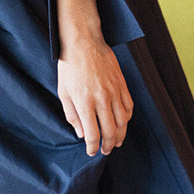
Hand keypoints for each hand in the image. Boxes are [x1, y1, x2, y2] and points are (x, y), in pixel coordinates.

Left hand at [57, 35, 132, 156]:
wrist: (84, 42)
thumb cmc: (69, 67)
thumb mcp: (64, 93)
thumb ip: (72, 116)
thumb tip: (82, 134)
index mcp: (84, 102)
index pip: (93, 134)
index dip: (93, 147)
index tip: (92, 152)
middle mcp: (101, 99)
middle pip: (110, 131)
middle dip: (108, 145)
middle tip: (106, 150)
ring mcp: (114, 91)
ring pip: (123, 121)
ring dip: (121, 135)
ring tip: (117, 141)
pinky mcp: (122, 84)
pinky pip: (129, 106)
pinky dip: (127, 118)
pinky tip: (122, 123)